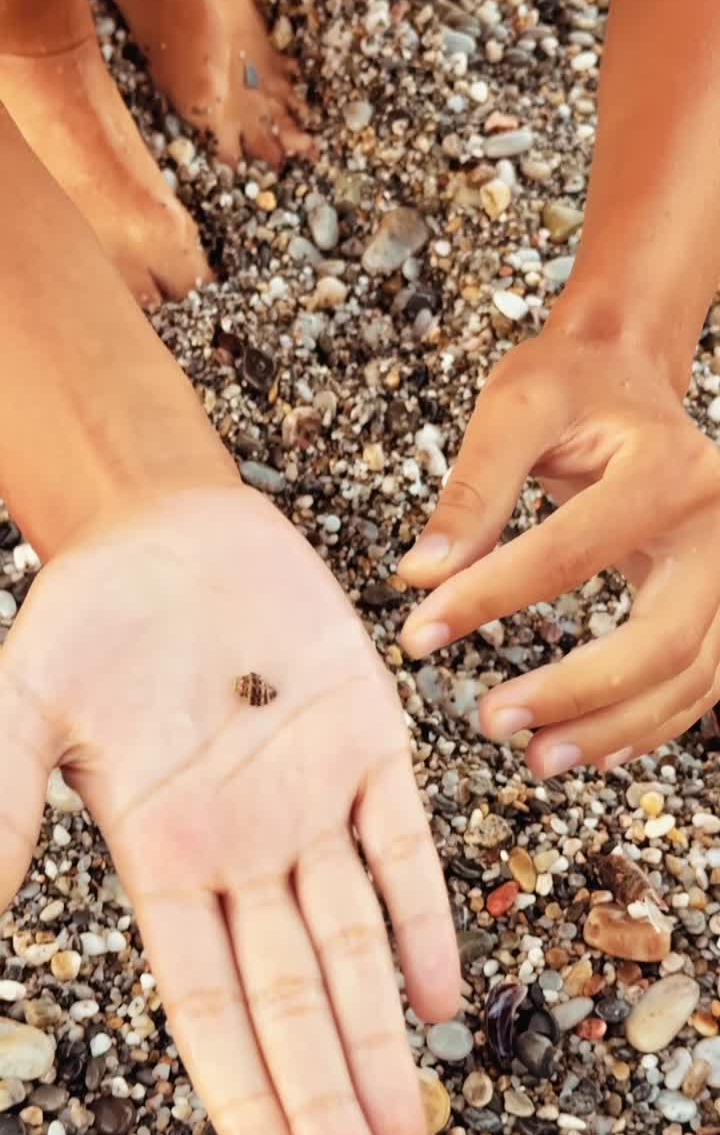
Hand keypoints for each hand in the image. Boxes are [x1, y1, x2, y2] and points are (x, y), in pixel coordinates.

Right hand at [0, 485, 458, 1134]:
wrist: (166, 528)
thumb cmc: (89, 615)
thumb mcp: (24, 706)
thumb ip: (4, 804)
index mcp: (165, 855)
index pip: (207, 1003)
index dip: (243, 1089)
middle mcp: (246, 847)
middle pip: (292, 996)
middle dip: (323, 1092)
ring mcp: (313, 798)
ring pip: (355, 939)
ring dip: (381, 1034)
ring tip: (404, 1133)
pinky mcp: (369, 739)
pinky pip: (405, 843)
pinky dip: (424, 915)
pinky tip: (441, 994)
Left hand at [399, 319, 719, 775]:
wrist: (629, 375)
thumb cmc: (570, 388)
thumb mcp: (515, 411)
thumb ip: (472, 491)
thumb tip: (420, 577)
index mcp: (669, 467)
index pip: (572, 552)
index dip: (490, 598)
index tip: (417, 633)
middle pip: (663, 635)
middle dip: (575, 691)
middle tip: (491, 722)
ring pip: (691, 674)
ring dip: (614, 727)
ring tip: (535, 759)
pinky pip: (703, 681)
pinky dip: (650, 724)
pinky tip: (594, 750)